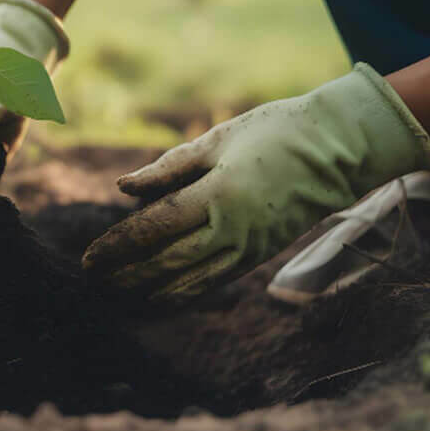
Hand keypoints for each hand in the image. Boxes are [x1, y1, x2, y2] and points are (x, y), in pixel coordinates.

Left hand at [82, 64, 429, 300]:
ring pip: (192, 281)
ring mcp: (250, 247)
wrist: (340, 150)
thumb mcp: (217, 140)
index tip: (89, 258)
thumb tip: (123, 188)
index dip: (119, 245)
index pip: (156, 227)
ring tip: (118, 296)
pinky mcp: (260, 255)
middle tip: (92, 281)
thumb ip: (168, 169)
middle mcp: (234, 229)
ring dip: (151, 291)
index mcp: (219, 194)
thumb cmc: (274, 132)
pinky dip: (185, 293)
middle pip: (168, 262)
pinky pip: (215, 281)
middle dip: (127, 274)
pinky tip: (160, 298)